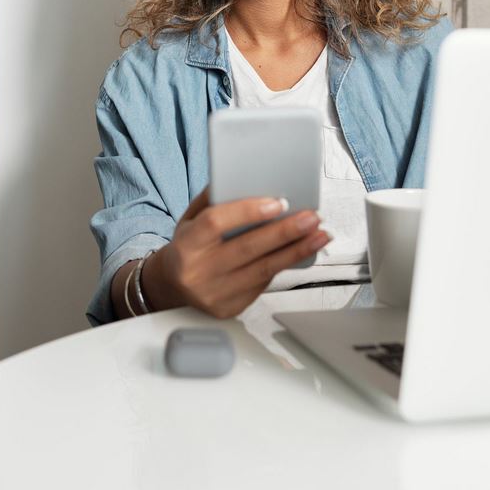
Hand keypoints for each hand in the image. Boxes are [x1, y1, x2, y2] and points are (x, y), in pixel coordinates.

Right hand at [142, 187, 330, 318]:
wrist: (171, 286)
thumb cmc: (187, 247)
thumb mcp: (189, 220)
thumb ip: (213, 201)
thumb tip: (245, 180)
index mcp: (186, 245)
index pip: (216, 223)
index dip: (247, 212)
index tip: (277, 203)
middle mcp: (198, 272)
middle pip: (247, 249)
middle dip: (285, 232)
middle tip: (310, 218)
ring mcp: (214, 294)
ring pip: (263, 270)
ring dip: (296, 251)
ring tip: (318, 235)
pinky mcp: (229, 308)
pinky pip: (263, 284)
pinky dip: (284, 266)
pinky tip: (301, 252)